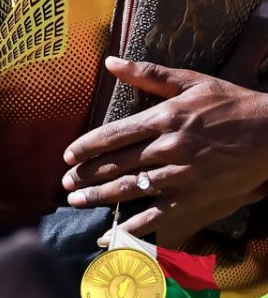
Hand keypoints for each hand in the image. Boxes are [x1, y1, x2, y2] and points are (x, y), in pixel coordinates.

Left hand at [63, 59, 267, 245]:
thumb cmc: (232, 104)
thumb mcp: (192, 81)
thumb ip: (149, 74)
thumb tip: (111, 61)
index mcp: (164, 119)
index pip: (113, 135)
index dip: (86, 147)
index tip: (67, 157)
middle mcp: (168, 149)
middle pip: (116, 165)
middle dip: (86, 176)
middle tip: (65, 184)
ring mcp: (182, 177)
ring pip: (131, 190)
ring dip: (100, 198)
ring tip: (77, 202)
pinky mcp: (198, 198)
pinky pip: (159, 216)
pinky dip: (134, 228)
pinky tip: (114, 235)